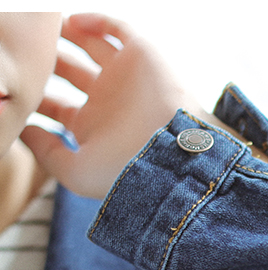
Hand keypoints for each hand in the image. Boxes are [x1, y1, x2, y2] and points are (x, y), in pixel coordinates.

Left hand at [21, 13, 217, 198]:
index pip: (57, 105)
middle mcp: (108, 100)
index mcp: (93, 126)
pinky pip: (118, 29)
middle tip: (28, 51)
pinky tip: (73, 23)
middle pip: (71, 71)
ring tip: (44, 27)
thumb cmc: (126, 169)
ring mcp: (125, 77)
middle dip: (48, 60)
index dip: (35, 95)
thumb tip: (23, 129)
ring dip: (69, 33)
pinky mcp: (142, 56)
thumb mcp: (76, 171)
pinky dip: (95, 20)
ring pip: (92, 45)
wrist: (172, 153)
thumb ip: (46, 153)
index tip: (16, 88)